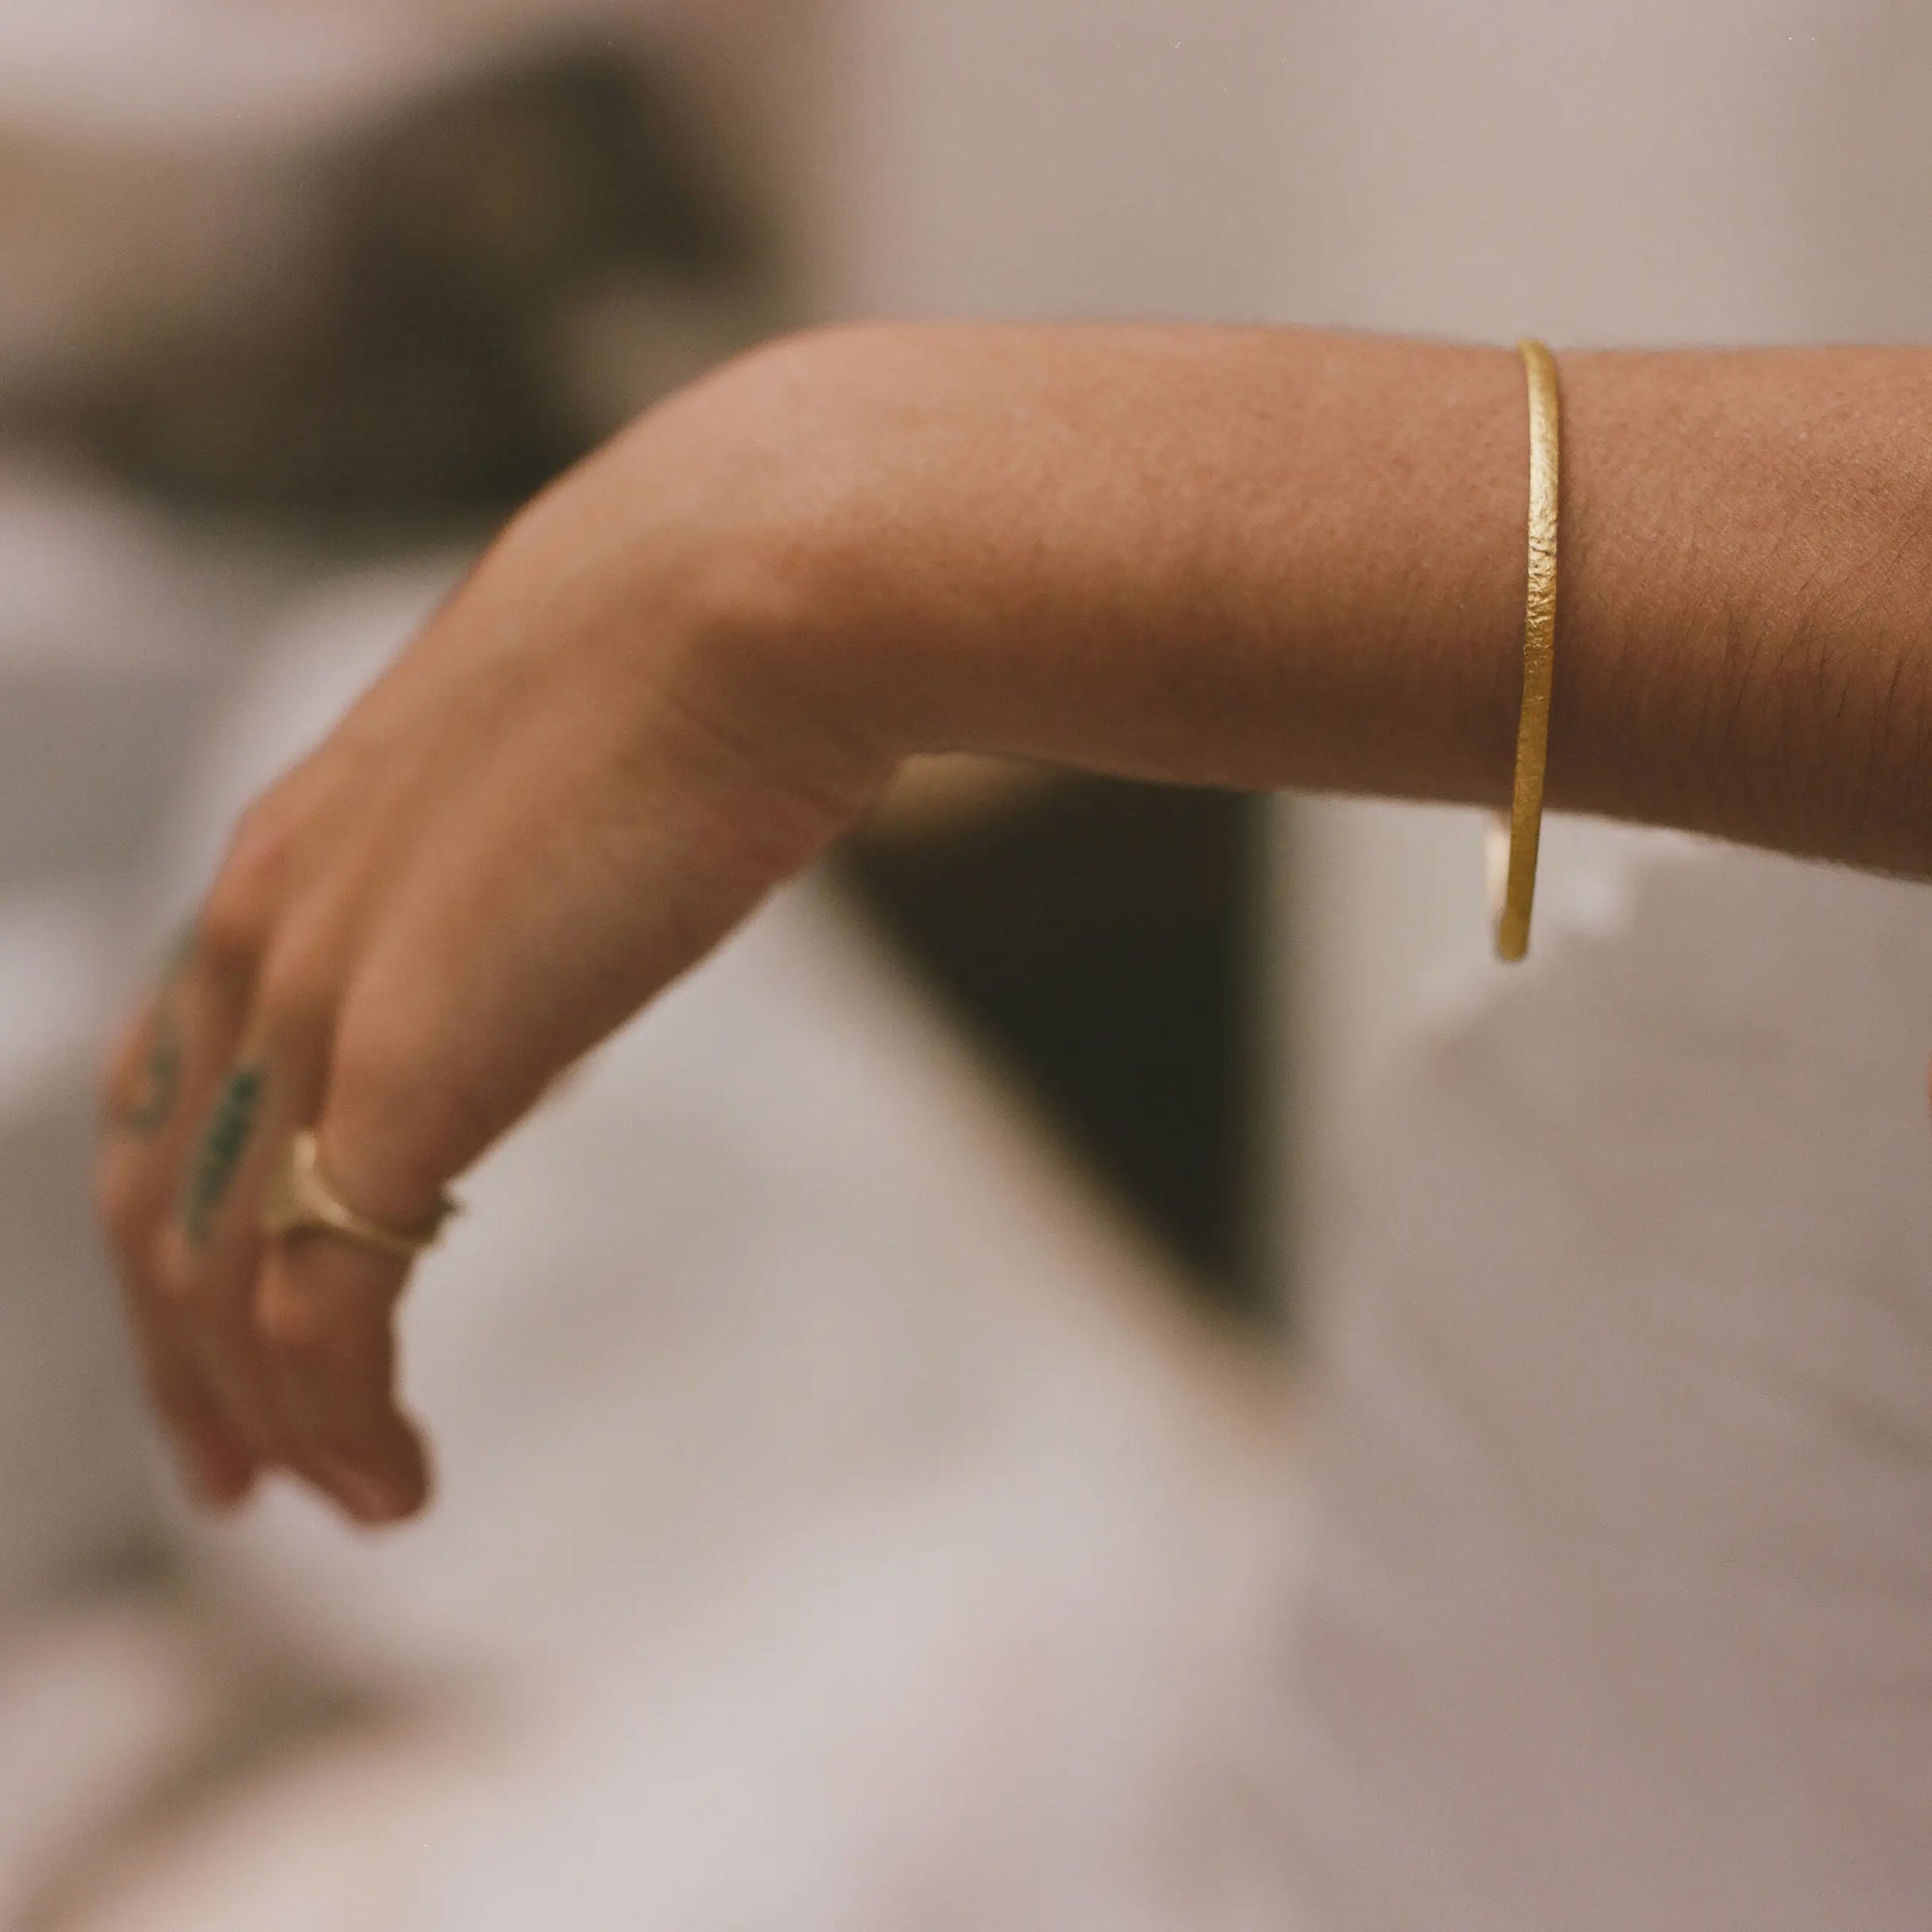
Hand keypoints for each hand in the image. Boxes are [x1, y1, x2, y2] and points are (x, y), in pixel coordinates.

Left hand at [93, 333, 893, 1524]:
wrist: (740, 594)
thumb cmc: (694, 657)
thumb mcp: (566, 777)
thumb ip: (524, 860)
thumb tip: (581, 899)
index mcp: (293, 863)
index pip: (174, 1086)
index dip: (179, 1224)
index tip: (228, 1326)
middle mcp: (265, 938)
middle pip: (161, 1204)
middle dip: (183, 1361)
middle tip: (242, 1480)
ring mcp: (319, 1005)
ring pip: (222, 1276)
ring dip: (272, 1416)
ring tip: (349, 1504)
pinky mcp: (403, 1074)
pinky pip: (322, 1307)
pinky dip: (341, 1416)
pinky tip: (405, 1477)